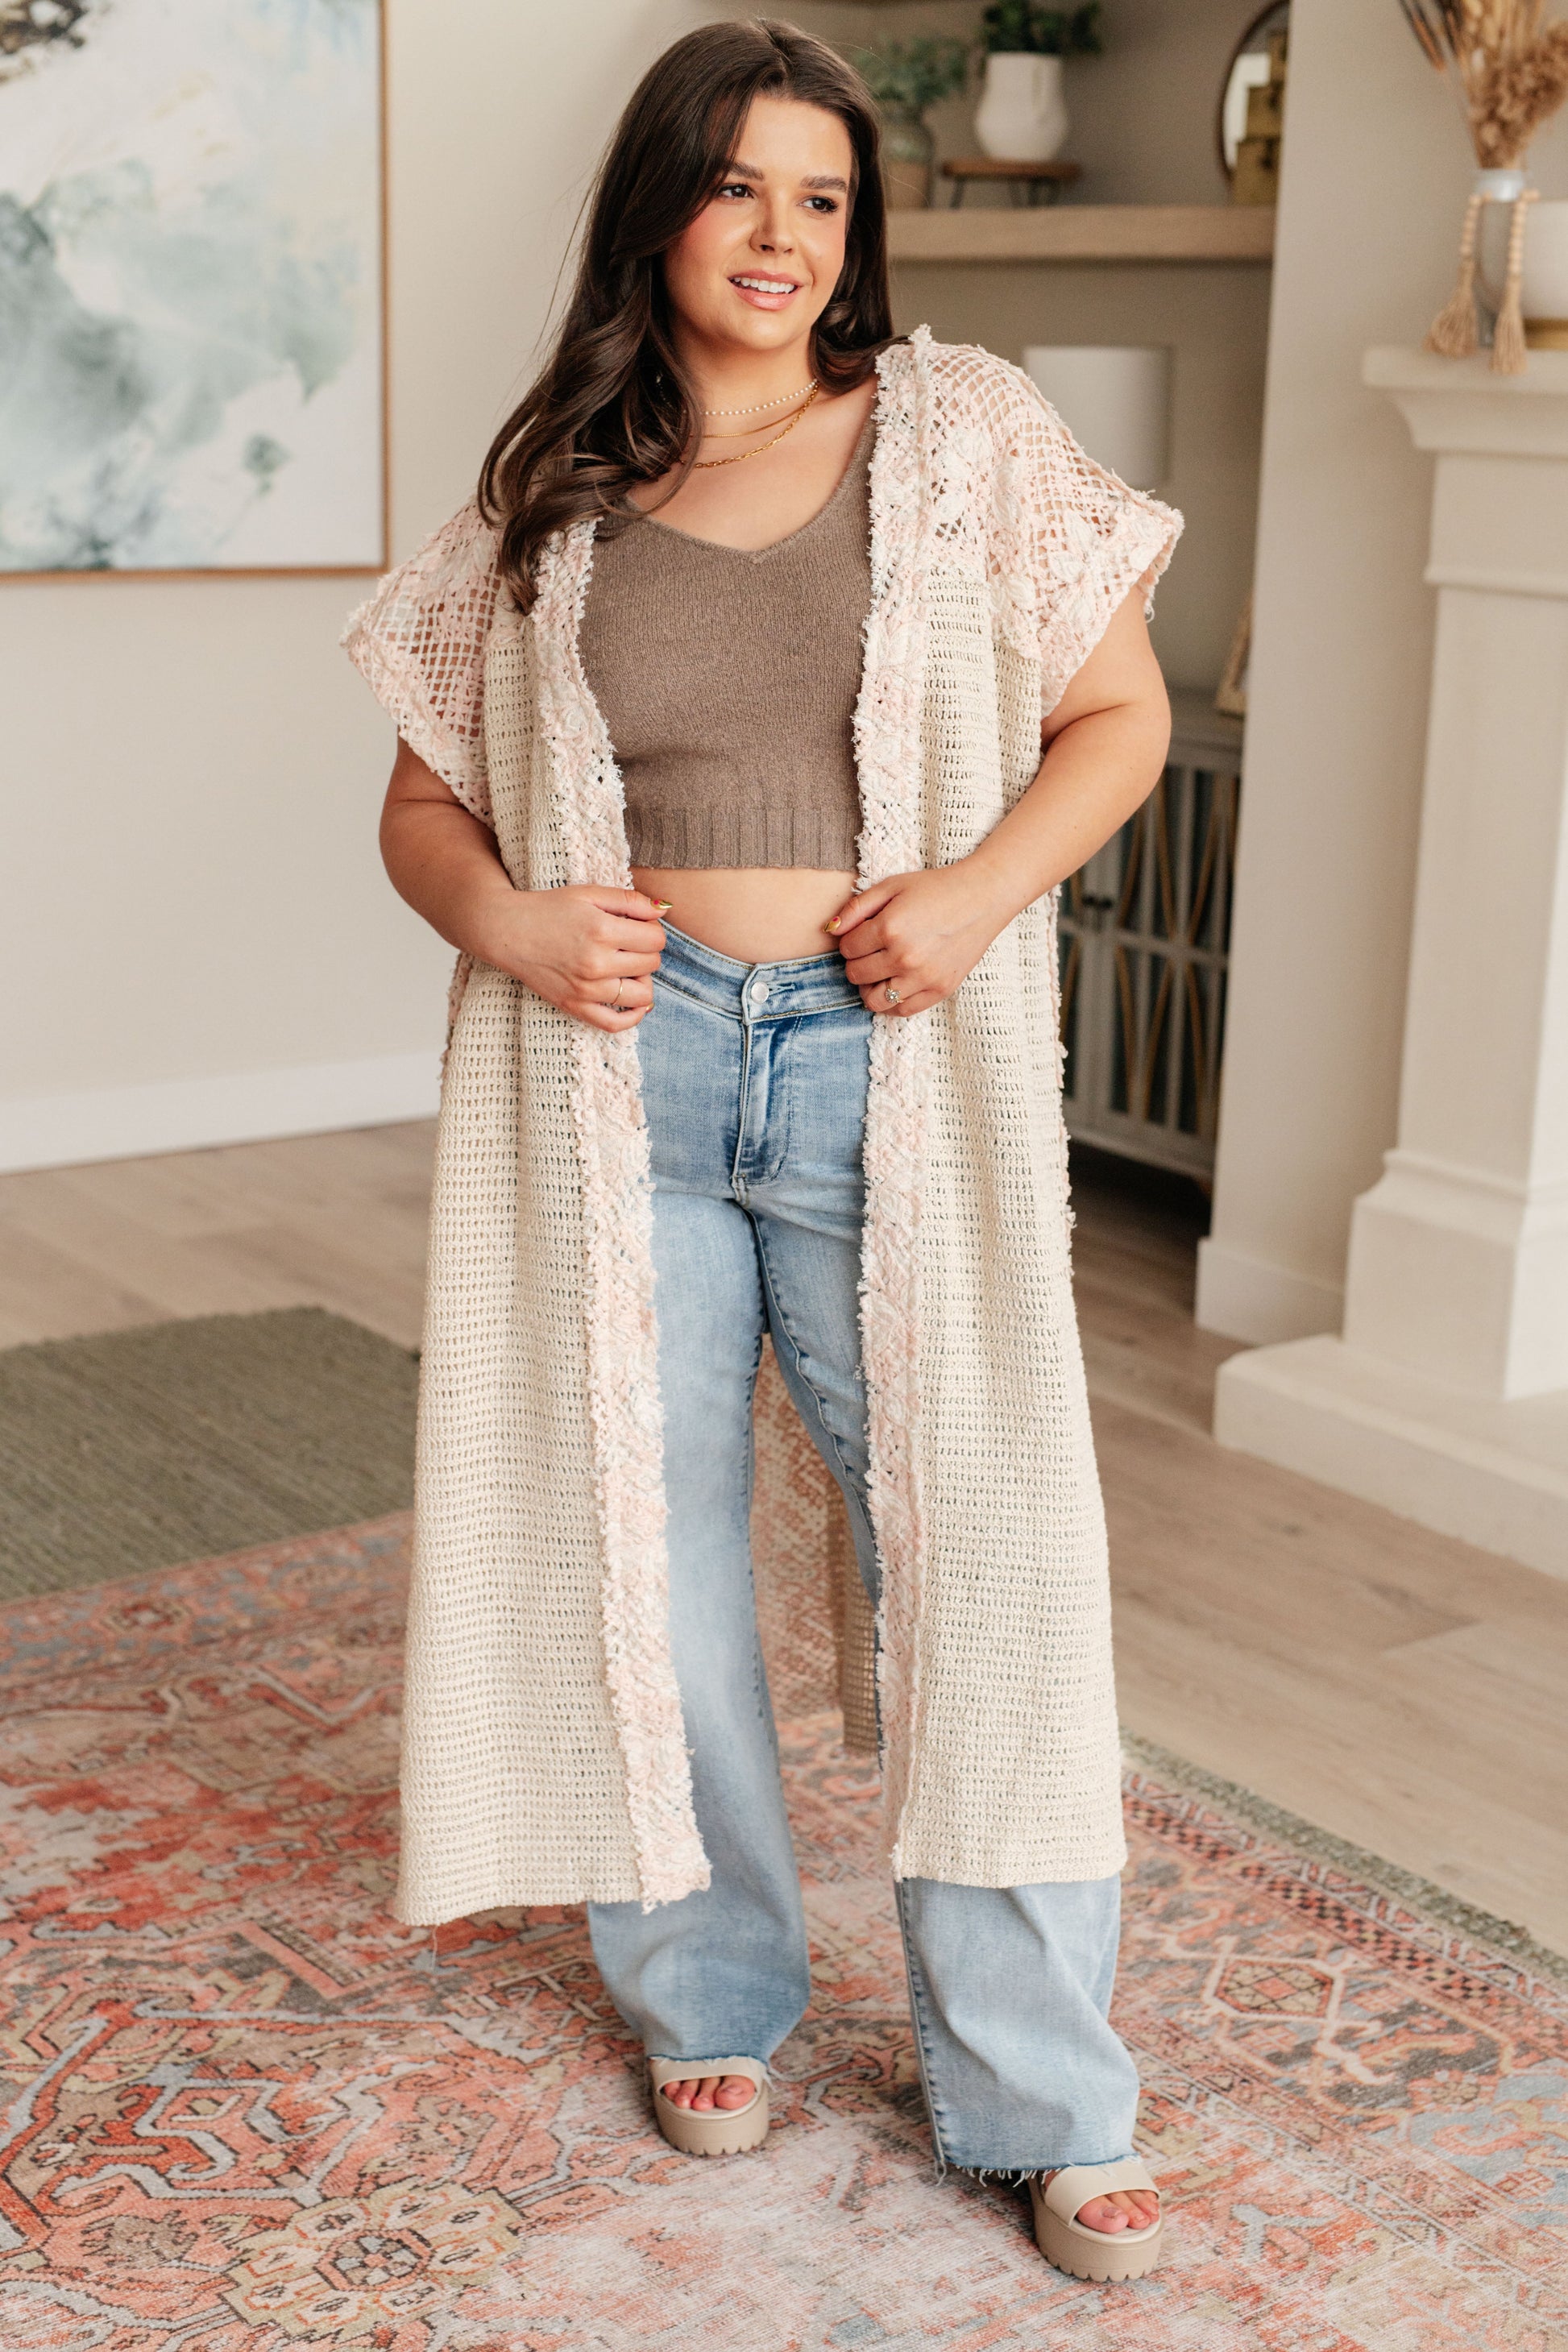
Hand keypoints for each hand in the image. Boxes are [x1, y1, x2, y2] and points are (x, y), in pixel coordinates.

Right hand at [473, 883, 668, 1031]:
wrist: (507, 931)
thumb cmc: (548, 908)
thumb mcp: (589, 894)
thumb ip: (630, 900)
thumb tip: (664, 908)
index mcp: (602, 931)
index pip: (655, 939)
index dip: (653, 930)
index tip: (639, 926)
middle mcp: (596, 963)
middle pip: (651, 964)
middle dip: (647, 951)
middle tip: (629, 943)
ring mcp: (586, 989)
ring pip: (642, 995)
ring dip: (643, 980)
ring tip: (628, 968)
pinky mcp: (574, 1006)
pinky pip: (615, 1024)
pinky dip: (633, 1016)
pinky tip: (635, 1002)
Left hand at [825, 861, 1018, 1017]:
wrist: (982, 898)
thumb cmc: (936, 888)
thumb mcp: (892, 886)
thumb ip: (856, 908)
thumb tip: (829, 930)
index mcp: (890, 928)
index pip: (847, 949)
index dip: (850, 941)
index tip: (864, 933)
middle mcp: (904, 957)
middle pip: (856, 975)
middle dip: (857, 962)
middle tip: (872, 950)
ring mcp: (923, 977)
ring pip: (874, 1000)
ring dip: (870, 987)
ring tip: (879, 972)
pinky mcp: (940, 990)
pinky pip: (901, 1011)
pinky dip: (891, 1002)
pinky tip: (895, 984)